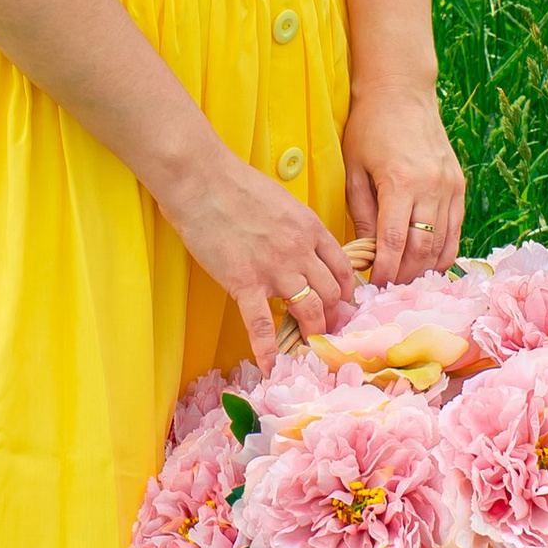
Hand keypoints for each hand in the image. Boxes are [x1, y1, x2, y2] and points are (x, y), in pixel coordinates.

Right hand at [162, 147, 357, 367]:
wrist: (201, 180)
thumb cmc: (236, 184)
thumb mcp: (282, 200)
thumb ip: (297, 227)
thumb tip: (302, 246)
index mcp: (311, 228)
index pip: (342, 269)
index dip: (345, 291)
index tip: (341, 304)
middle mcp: (301, 251)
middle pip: (331, 293)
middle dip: (333, 315)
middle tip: (327, 329)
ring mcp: (274, 270)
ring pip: (309, 311)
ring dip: (312, 331)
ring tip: (309, 346)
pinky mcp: (244, 283)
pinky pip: (262, 325)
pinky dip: (268, 350)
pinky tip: (270, 366)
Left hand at [343, 84, 464, 287]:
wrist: (401, 91)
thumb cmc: (369, 127)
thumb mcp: (354, 169)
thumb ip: (361, 213)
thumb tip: (365, 252)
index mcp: (400, 181)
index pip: (395, 241)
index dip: (386, 270)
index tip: (374, 287)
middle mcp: (430, 186)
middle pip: (422, 248)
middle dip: (405, 275)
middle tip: (389, 291)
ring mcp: (449, 185)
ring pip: (443, 243)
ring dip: (425, 268)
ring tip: (406, 282)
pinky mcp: (459, 184)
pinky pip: (455, 228)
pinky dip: (443, 251)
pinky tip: (428, 264)